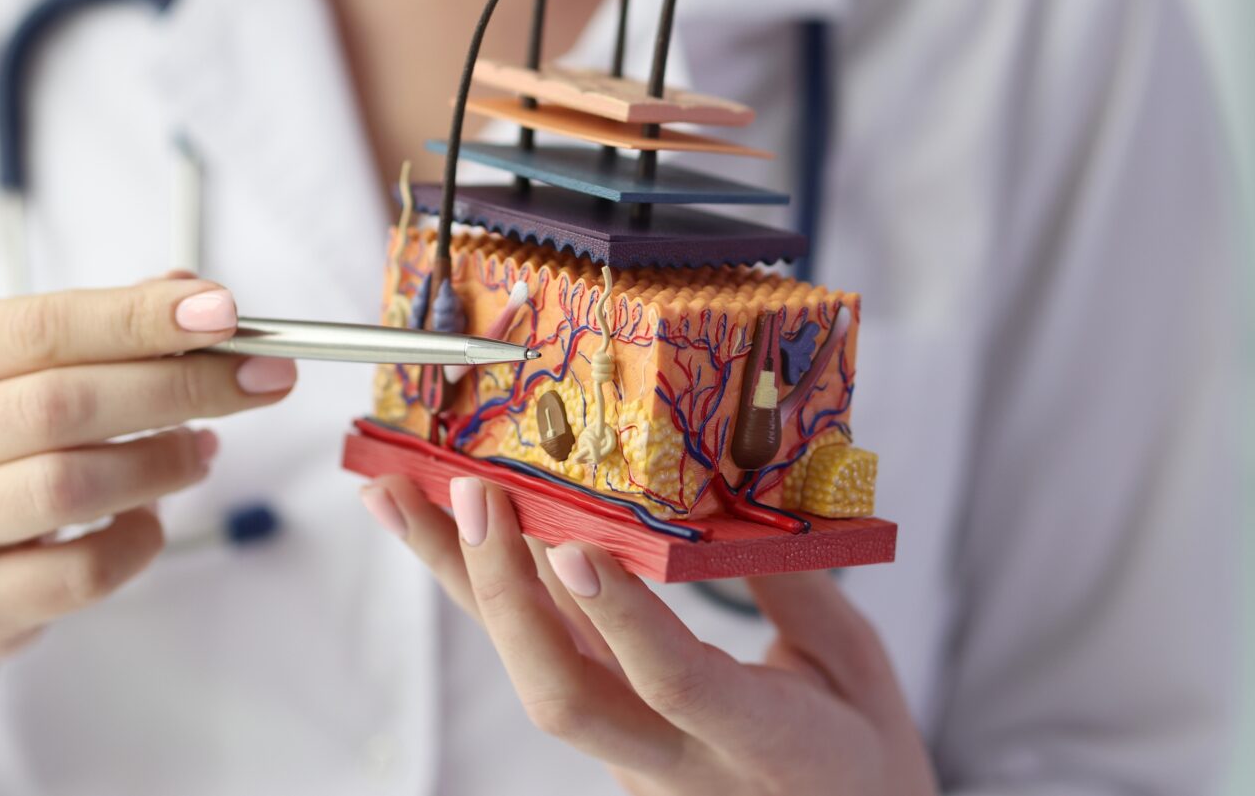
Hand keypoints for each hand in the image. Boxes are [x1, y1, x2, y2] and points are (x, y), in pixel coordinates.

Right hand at [0, 275, 293, 793]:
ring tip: (202, 450)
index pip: (41, 326)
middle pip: (62, 403)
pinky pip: (82, 572)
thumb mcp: (20, 371)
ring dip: (164, 462)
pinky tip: (149, 517)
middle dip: (180, 386)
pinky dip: (138, 539)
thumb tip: (200, 296)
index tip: (226, 313)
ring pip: (71, 486)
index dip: (139, 318)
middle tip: (259, 379)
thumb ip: (106, 326)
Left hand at [361, 475, 937, 795]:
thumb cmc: (860, 757)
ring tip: (394, 494)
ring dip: (459, 581)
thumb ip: (795, 586)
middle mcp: (675, 762)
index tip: (575, 550)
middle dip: (506, 592)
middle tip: (473, 493)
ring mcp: (627, 756)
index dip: (623, 619)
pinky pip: (535, 658)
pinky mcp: (604, 736)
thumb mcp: (856, 667)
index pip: (677, 684)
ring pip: (529, 671)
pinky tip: (435, 533)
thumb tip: (730, 495)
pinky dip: (482, 591)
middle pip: (564, 695)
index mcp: (762, 744)